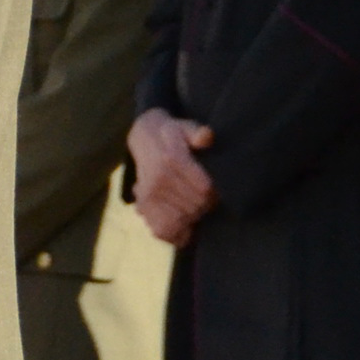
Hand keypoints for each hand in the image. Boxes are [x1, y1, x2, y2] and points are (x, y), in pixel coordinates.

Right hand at [127, 109, 217, 245]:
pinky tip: (184, 224)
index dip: (215, 193)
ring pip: (182, 221)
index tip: (216, 190)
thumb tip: (206, 138)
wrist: (143, 139)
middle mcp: (158, 180)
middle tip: (207, 200)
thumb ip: (198, 132)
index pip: (204, 189)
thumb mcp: (185, 126)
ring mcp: (148, 197)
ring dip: (194, 218)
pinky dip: (176, 233)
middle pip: (196, 206)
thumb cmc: (172, 134)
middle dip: (206, 206)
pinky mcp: (143, 208)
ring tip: (195, 208)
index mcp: (171, 160)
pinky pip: (163, 231)